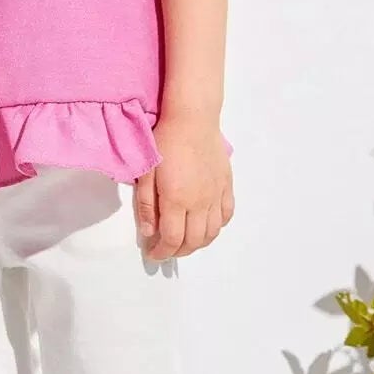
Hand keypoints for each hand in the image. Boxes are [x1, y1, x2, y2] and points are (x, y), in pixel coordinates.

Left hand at [133, 109, 233, 259]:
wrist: (193, 119)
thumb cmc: (164, 142)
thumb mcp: (146, 173)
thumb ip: (146, 205)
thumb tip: (149, 233)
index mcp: (177, 200)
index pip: (172, 239)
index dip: (162, 252)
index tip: (153, 254)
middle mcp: (200, 203)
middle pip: (194, 241)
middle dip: (179, 252)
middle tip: (166, 250)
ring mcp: (216, 195)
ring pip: (212, 232)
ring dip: (198, 243)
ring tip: (184, 242)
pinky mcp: (226, 186)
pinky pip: (226, 215)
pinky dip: (217, 227)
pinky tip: (206, 225)